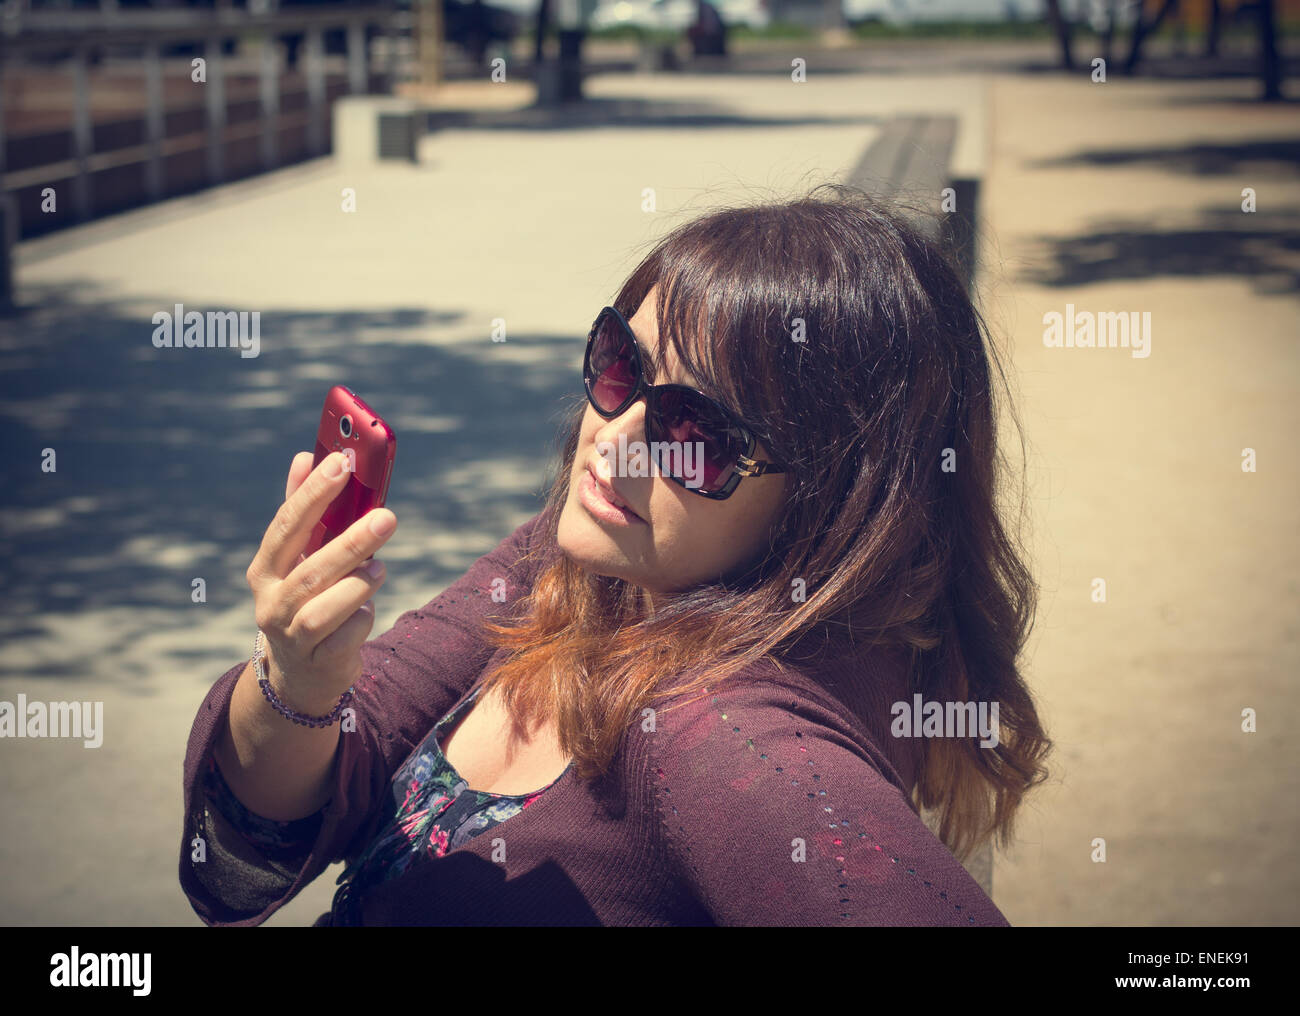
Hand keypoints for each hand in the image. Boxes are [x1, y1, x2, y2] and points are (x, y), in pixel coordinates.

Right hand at [244, 451, 397, 715]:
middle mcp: (272, 602)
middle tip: (387, 517)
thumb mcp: (300, 556)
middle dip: (351, 541)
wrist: (300, 671)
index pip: (286, 525)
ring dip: (357, 585)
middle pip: (311, 569)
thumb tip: (306, 456)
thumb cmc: (306, 598)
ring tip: (378, 567)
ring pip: (325, 608)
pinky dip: (360, 620)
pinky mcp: (318, 662)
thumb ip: (304, 510)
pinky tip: (367, 609)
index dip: (313, 493)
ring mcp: (292, 636)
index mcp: (266, 568)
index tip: (342, 462)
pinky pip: (344, 638)